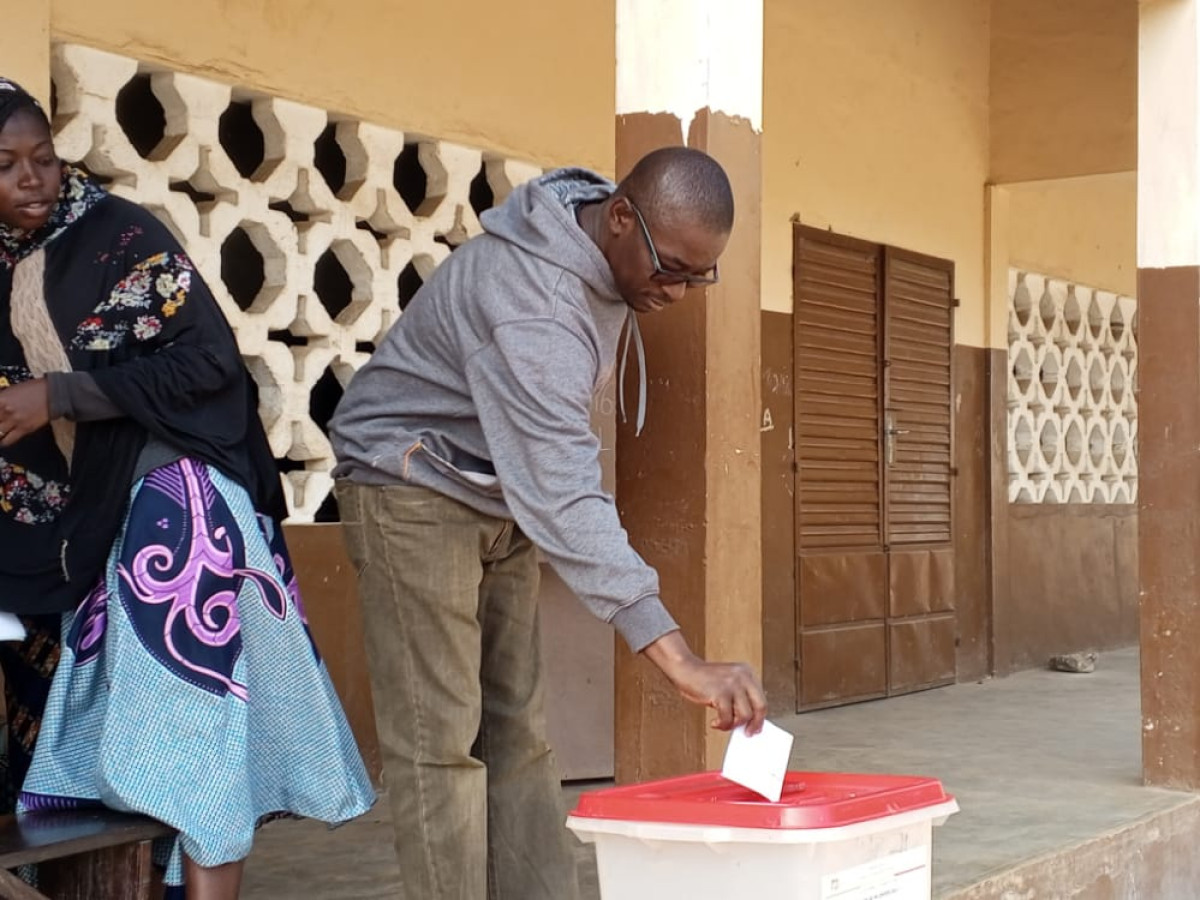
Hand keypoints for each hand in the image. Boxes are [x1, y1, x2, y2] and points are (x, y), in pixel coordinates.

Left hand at [0, 379, 50, 447]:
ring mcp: (14, 420)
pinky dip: (3, 442)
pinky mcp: (24, 429)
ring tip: (0, 431)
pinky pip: (8, 440)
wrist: (52, 394)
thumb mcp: (10, 390)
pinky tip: (2, 441)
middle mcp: (5, 410)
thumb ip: (0, 400)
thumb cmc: (33, 389)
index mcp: (0, 399)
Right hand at [642, 630, 767, 734]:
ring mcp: (732, 684)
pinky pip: (728, 718)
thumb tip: (749, 720)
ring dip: (733, 724)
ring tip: (723, 723)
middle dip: (754, 724)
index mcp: (747, 672)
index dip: (760, 716)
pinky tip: (715, 722)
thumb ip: (740, 696)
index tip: (756, 726)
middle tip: (747, 732)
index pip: (761, 698)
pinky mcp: (721, 693)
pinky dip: (722, 725)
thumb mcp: (728, 682)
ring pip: (745, 715)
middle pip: (760, 706)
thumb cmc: (703, 678)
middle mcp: (743, 676)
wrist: (684, 669)